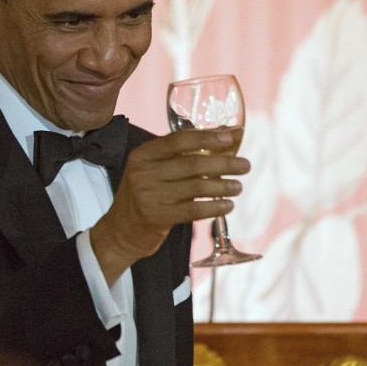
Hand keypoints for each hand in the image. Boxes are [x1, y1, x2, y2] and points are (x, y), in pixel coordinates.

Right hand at [91, 128, 249, 282]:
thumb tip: (220, 136)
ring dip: (222, 186)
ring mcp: (150, 195)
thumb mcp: (152, 170)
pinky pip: (193, 210)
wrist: (121, 229)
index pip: (178, 140)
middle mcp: (144, 172)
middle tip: (244, 165)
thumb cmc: (144, 194)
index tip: (230, 137)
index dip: (206, 137)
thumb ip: (179, 155)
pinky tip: (227, 205)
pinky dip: (214, 207)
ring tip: (238, 186)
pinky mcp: (157, 216)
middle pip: (191, 164)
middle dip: (223, 164)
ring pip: (195, 187)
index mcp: (143, 155)